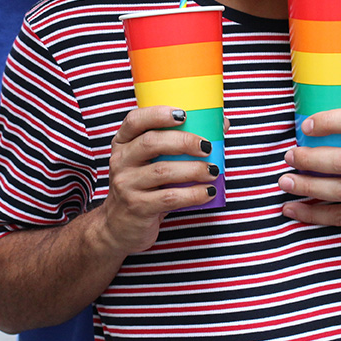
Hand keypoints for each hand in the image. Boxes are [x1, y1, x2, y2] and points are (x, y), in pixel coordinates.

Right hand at [98, 106, 218, 255]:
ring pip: (162, 171)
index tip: (184, 114)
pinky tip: (208, 192)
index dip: (158, 114)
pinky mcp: (137, 207)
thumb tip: (220, 124)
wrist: (119, 226)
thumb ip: (178, 144)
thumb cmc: (144, 187)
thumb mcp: (150, 163)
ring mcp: (126, 184)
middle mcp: (121, 160)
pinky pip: (169, 198)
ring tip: (213, 171)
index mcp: (123, 142)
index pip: (135, 120)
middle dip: (184, 141)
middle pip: (151, 142)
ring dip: (193, 169)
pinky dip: (193, 194)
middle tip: (207, 146)